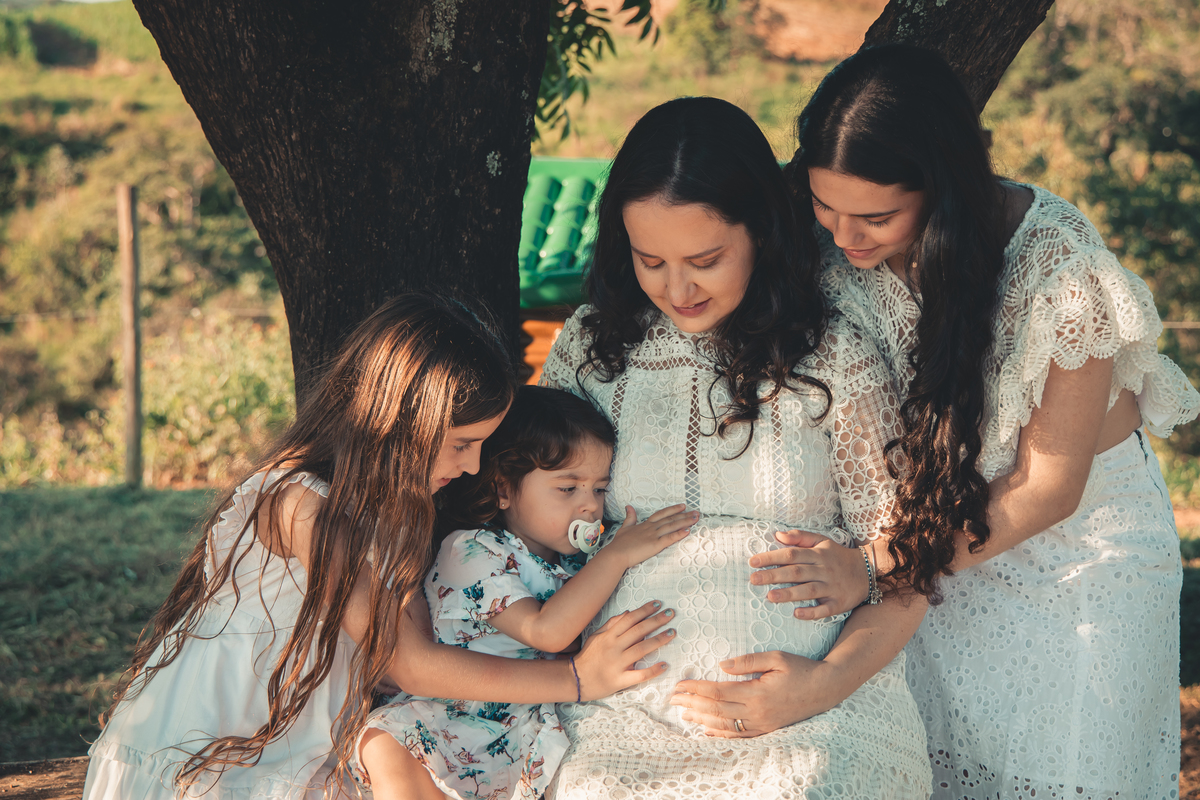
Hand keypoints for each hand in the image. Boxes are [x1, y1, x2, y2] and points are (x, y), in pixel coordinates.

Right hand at [573, 600, 675, 700]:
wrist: (575, 680)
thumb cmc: (588, 657)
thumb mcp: (596, 636)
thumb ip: (612, 624)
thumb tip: (628, 612)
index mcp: (608, 636)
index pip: (629, 619)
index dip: (644, 610)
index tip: (658, 604)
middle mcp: (614, 647)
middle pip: (638, 631)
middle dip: (656, 620)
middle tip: (670, 613)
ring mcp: (617, 664)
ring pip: (641, 649)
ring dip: (659, 640)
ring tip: (672, 633)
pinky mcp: (620, 680)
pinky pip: (639, 675)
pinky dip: (653, 670)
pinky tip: (665, 664)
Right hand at [604, 504, 695, 569]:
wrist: (615, 554)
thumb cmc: (619, 544)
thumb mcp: (624, 528)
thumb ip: (629, 517)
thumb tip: (629, 507)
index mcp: (645, 524)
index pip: (661, 514)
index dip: (673, 510)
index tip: (683, 506)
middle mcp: (651, 528)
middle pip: (670, 519)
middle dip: (684, 515)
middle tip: (696, 512)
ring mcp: (653, 536)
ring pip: (672, 526)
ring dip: (685, 522)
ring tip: (696, 518)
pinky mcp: (655, 545)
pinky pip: (669, 538)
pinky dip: (678, 534)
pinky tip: (687, 530)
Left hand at [670, 650, 848, 735]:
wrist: (827, 688)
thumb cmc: (801, 669)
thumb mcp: (776, 657)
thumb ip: (747, 661)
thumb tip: (721, 665)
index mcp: (756, 693)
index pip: (717, 692)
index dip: (695, 689)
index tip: (679, 684)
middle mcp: (757, 712)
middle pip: (716, 710)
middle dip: (692, 704)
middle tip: (672, 699)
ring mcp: (762, 724)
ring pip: (725, 725)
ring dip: (702, 720)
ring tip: (684, 714)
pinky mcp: (768, 729)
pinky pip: (740, 735)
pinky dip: (721, 734)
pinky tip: (707, 731)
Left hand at [749, 530, 867, 618]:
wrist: (868, 572)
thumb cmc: (837, 556)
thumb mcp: (822, 541)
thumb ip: (800, 537)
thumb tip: (778, 535)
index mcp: (817, 554)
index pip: (791, 554)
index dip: (772, 557)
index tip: (753, 562)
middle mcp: (824, 570)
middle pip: (796, 572)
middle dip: (774, 575)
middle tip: (753, 579)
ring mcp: (832, 587)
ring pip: (809, 590)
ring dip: (789, 594)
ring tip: (770, 597)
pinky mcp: (839, 603)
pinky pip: (824, 609)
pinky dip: (811, 612)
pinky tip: (797, 614)